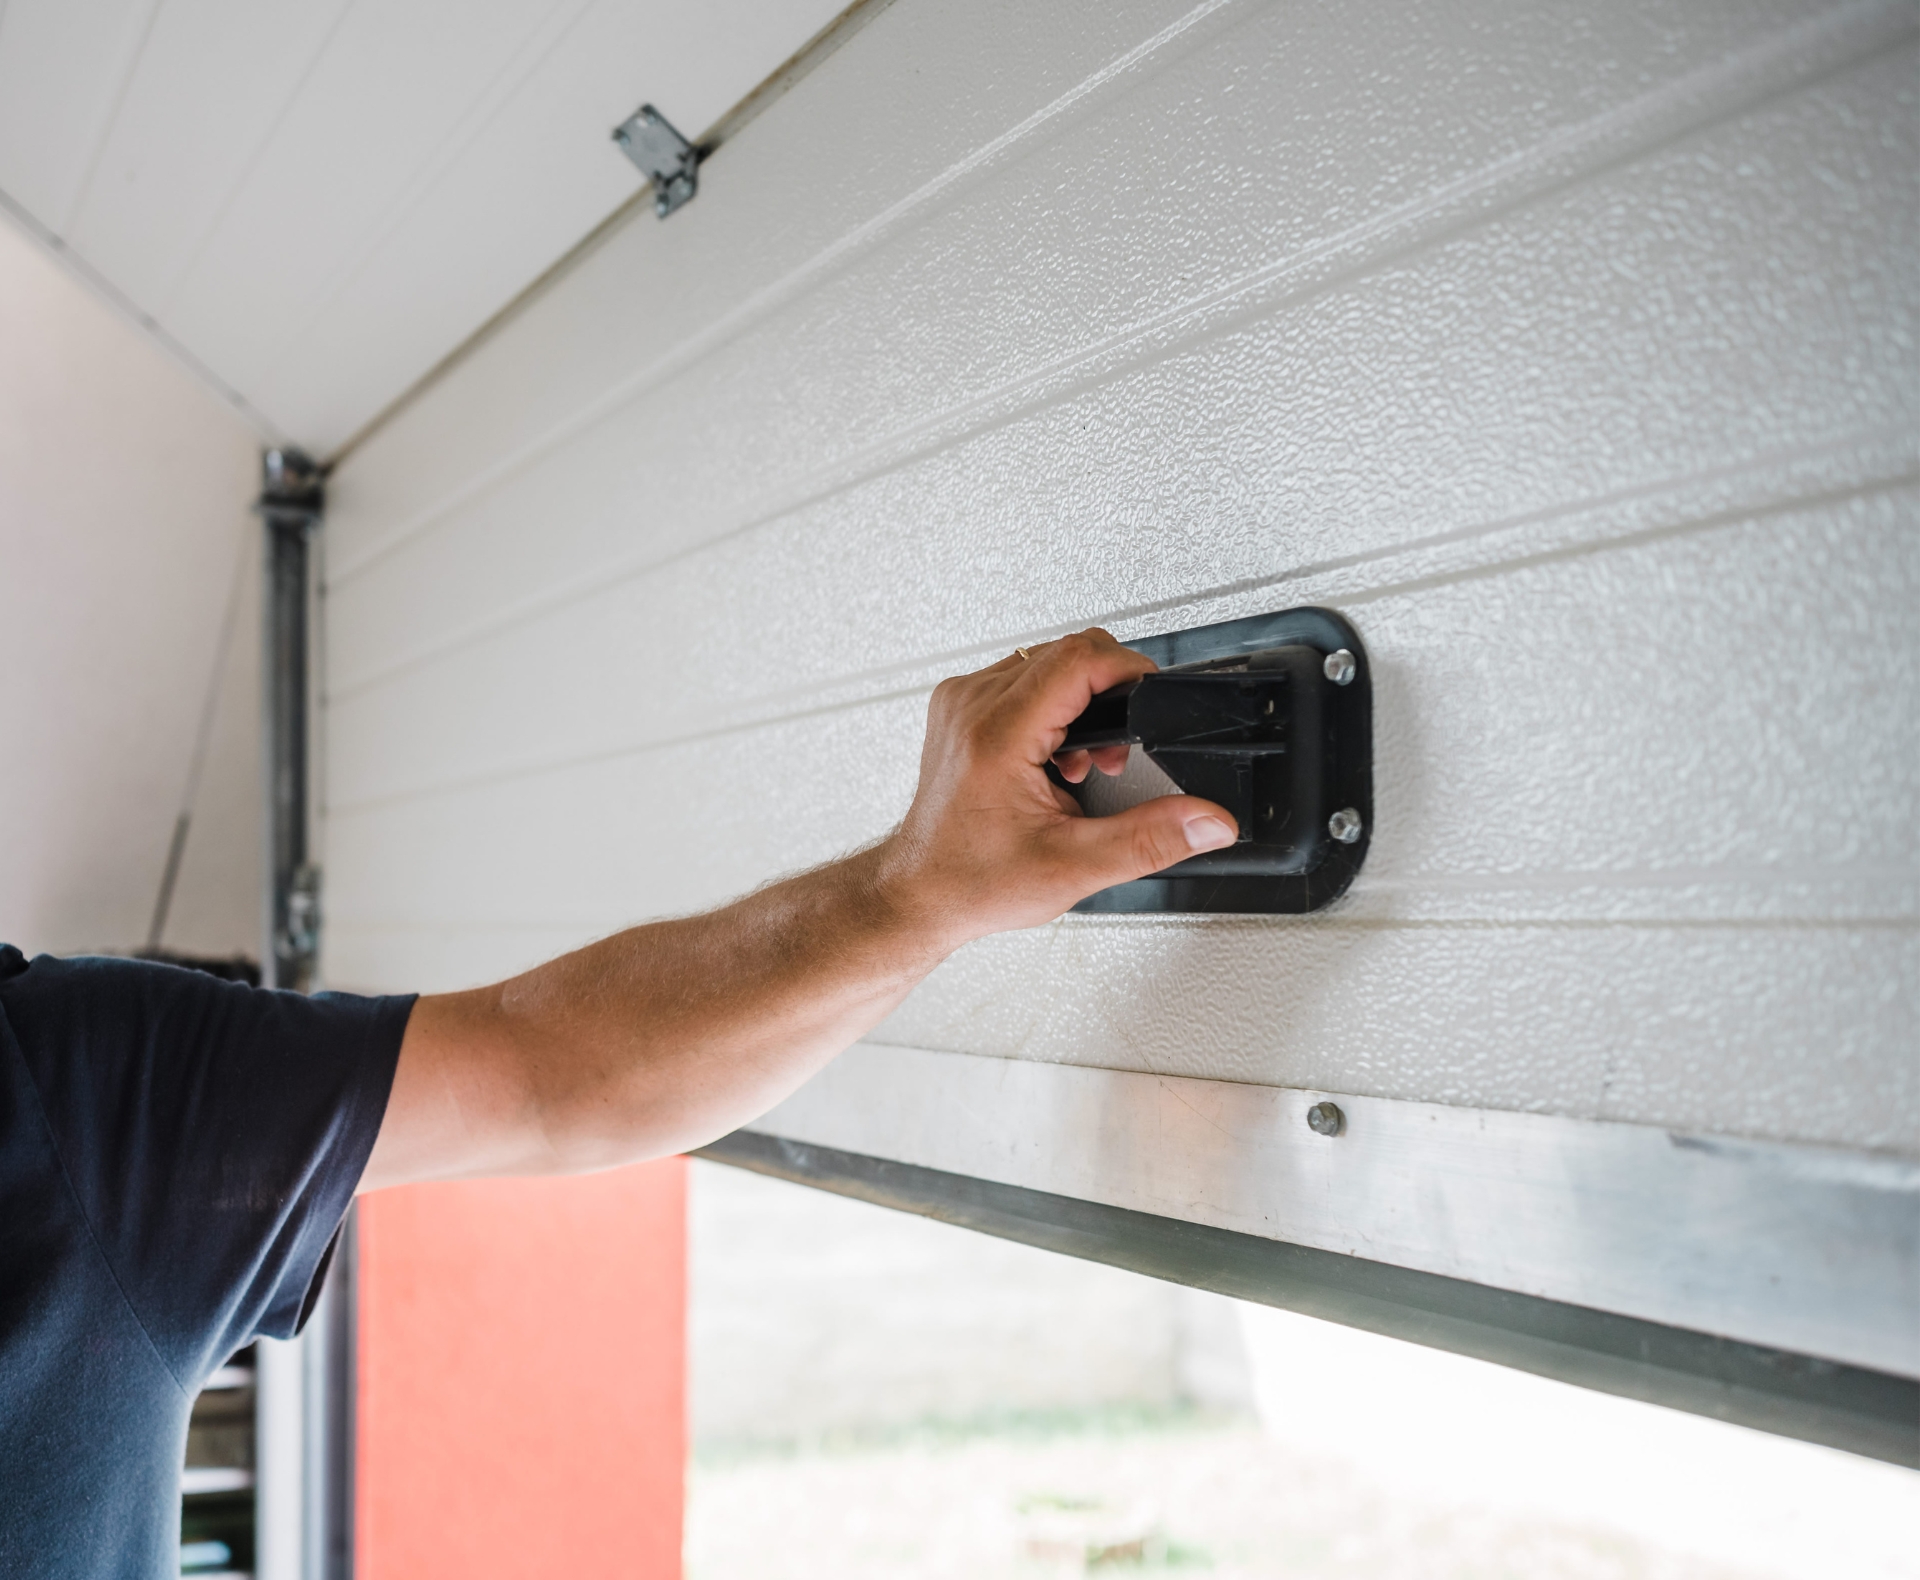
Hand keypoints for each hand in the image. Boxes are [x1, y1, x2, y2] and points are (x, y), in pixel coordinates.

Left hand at [876, 628, 1238, 947]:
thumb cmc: (972, 881)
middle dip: (1110, 695)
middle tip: (1111, 755)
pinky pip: (1023, 677)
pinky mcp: (961, 707)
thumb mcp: (1073, 867)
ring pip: (1047, 661)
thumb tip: (1206, 821)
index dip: (1130, 670)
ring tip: (1080, 762)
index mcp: (997, 734)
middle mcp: (973, 705)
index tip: (1152, 696)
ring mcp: (962, 701)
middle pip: (1067, 652)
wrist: (919, 893)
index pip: (1079, 658)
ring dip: (1081, 702)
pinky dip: (1053, 706)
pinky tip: (1054, 755)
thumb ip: (1150, 840)